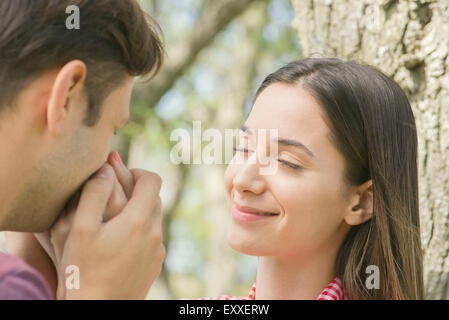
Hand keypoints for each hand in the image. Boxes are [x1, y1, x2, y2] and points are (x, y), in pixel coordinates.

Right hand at [11, 151, 164, 299]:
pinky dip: (140, 232)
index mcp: (139, 220)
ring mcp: (158, 251)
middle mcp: (155, 233)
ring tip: (111, 223)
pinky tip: (118, 244)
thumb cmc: (83, 270)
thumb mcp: (80, 228)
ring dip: (138, 212)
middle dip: (136, 191)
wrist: (97, 310)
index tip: (118, 177)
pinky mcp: (156, 264)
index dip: (136, 172)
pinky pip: (153, 238)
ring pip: (154, 219)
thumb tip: (106, 168)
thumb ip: (94, 193)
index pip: (152, 180)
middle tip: (111, 197)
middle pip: (154, 198)